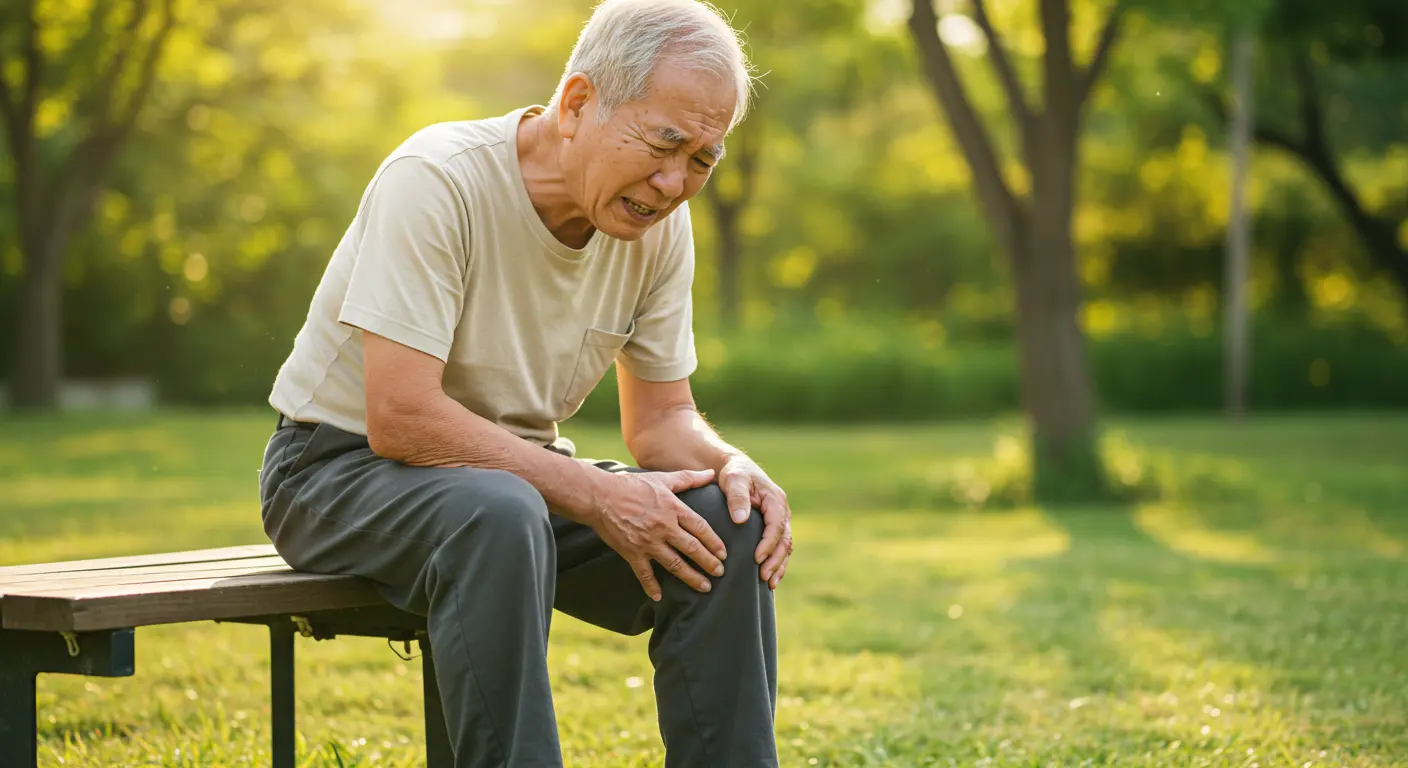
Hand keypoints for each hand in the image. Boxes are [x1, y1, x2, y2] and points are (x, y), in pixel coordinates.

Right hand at [590, 469, 728, 600]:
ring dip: (690, 577)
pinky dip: (651, 586)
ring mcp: (648, 542)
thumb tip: (711, 472)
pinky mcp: (632, 552)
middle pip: (692, 548)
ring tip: (704, 587)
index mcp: (673, 509)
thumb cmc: (632, 485)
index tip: (724, 553)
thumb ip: (688, 478)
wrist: (600, 496)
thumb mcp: (662, 479)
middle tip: (720, 573)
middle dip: (708, 563)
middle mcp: (664, 527)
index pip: (700, 528)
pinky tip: (658, 597)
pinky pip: (644, 573)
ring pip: (674, 564)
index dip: (714, 542)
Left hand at [718, 456, 792, 589]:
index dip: (768, 544)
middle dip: (775, 560)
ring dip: (779, 565)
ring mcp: (780, 520)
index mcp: (775, 500)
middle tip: (763, 577)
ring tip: (769, 583)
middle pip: (784, 540)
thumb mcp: (733, 479)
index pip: (776, 526)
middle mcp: (782, 511)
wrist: (736, 469)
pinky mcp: (774, 527)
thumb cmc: (734, 473)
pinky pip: (780, 547)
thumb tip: (740, 519)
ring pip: (785, 547)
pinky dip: (777, 563)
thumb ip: (737, 497)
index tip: (757, 558)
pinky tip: (770, 578)